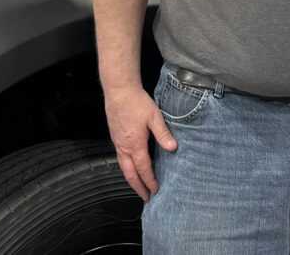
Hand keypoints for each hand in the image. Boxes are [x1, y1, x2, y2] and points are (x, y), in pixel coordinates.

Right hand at [104, 86, 176, 200]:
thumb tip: (173, 148)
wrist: (119, 92)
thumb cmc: (137, 102)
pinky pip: (120, 159)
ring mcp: (118, 143)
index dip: (150, 181)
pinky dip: (126, 168)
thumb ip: (163, 134)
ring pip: (123, 167)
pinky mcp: (115, 137)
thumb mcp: (154, 117)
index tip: (155, 190)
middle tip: (145, 197)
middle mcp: (124, 147)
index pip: (143, 169)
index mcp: (135, 144)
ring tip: (138, 186)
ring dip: (131, 179)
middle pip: (130, 174)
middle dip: (138, 187)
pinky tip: (131, 167)